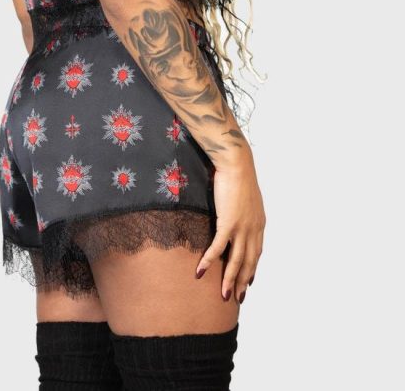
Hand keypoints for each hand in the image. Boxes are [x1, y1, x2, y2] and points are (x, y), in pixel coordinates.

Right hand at [195, 156, 265, 303]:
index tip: (247, 282)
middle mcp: (254, 229)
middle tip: (237, 298)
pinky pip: (218, 247)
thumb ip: (245, 211)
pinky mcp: (228, 223)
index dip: (252, 269)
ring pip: (236, 261)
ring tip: (223, 295)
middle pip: (249, 262)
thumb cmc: (239, 176)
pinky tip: (202, 271)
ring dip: (229, 280)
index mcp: (259, 224)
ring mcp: (242, 228)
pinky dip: (210, 260)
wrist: (237, 164)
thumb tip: (237, 215)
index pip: (256, 253)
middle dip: (242, 282)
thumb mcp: (246, 198)